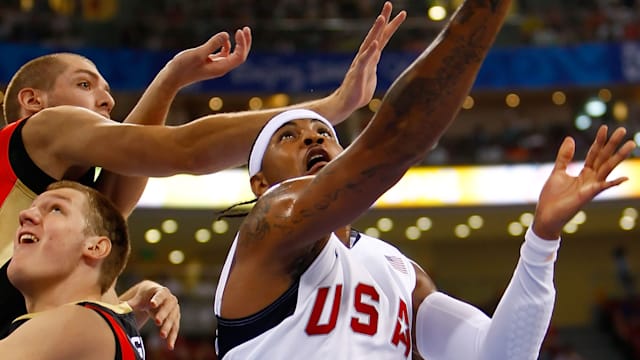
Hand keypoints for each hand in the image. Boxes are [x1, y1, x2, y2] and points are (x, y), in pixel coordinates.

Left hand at [121, 281, 180, 349]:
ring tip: (162, 335)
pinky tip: (169, 346)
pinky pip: (174, 328)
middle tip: (157, 322)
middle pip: (168, 307)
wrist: (154, 297)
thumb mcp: (139, 298)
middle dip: (163, 314)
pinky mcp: (175, 319)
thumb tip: (119, 307)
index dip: (157, 299)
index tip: (152, 304)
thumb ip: (131, 303)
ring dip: (168, 327)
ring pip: (172, 318)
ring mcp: (174, 310)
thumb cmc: (145, 296)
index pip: (160, 295)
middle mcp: (171, 300)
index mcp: (162, 292)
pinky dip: (172, 337)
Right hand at [163, 27, 251, 89]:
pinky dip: (227, 46)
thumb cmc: (182, 67)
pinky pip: (224, 54)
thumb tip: (226, 35)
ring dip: (238, 43)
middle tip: (246, 29)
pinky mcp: (210, 63)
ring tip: (241, 31)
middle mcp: (221, 68)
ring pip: (233, 55)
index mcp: (221, 68)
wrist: (172, 78)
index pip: (239, 57)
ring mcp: (216, 66)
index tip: (239, 31)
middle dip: (245, 43)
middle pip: (240, 56)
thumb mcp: (198, 54)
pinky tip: (224, 39)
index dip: (242, 44)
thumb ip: (212, 44)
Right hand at [331, 2, 405, 116]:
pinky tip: (375, 43)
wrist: (345, 104)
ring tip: (381, 18)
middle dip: (383, 19)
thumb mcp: (371, 78)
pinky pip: (364, 61)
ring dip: (375, 31)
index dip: (391, 25)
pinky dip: (370, 51)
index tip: (401, 13)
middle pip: (376, 35)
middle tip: (389, 4)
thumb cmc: (358, 92)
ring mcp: (361, 64)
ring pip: (369, 43)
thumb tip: (377, 66)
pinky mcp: (357, 73)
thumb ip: (374, 68)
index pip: (382, 38)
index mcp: (371, 57)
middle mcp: (365, 57)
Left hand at [533, 125, 636, 238]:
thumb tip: (570, 138)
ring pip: (607, 168)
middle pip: (604, 157)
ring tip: (631, 144)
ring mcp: (591, 187)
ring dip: (619, 156)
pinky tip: (625, 178)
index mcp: (584, 173)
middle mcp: (591, 178)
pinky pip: (602, 187)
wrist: (546, 214)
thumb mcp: (557, 171)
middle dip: (612, 144)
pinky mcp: (587, 195)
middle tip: (623, 129)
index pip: (594, 153)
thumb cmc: (552, 196)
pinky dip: (613, 183)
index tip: (605, 127)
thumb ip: (564, 156)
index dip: (599, 140)